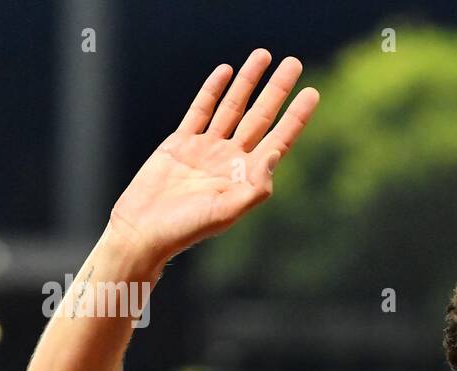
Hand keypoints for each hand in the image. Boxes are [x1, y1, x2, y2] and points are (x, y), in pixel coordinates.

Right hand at [109, 49, 318, 261]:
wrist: (144, 229)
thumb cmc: (186, 228)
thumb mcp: (226, 212)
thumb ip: (255, 187)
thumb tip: (274, 154)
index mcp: (247, 176)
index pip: (279, 139)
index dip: (296, 116)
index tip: (312, 93)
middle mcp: (231, 159)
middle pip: (260, 116)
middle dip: (277, 90)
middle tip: (294, 63)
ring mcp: (207, 149)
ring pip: (232, 107)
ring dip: (248, 81)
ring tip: (263, 55)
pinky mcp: (181, 143)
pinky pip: (201, 110)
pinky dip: (213, 90)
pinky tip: (226, 72)